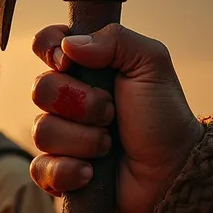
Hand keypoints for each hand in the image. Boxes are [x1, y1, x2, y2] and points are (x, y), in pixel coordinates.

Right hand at [29, 23, 204, 212]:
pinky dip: (67, 170)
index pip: (45, 44)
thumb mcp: (151, 65)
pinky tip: (91, 173)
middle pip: (40, 89)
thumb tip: (68, 44)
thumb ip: (116, 39)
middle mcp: (67, 100)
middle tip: (111, 113)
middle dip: (80, 104)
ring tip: (108, 145)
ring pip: (41, 131)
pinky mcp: (57, 172)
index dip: (50, 51)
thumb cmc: (164, 117)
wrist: (173, 171)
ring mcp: (60, 137)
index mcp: (85, 68)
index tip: (70, 63)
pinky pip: (40, 168)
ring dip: (82, 140)